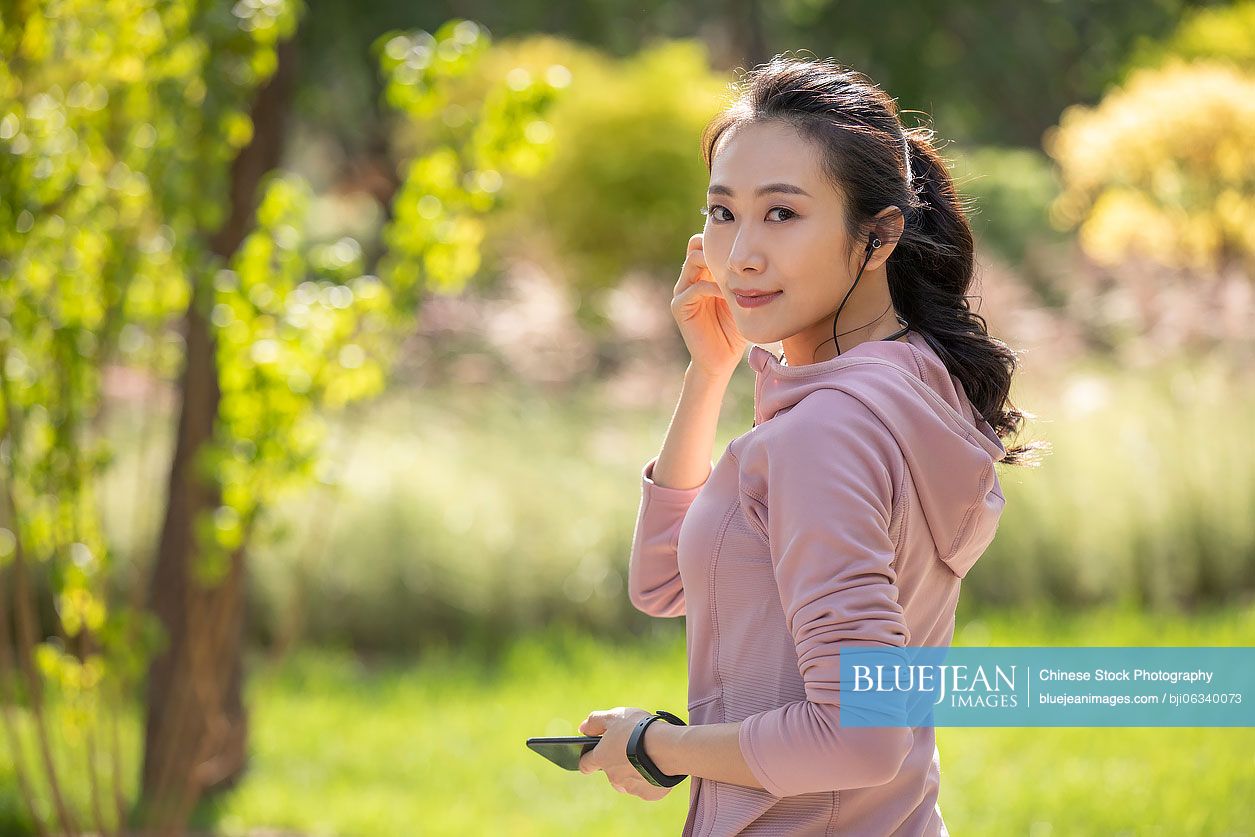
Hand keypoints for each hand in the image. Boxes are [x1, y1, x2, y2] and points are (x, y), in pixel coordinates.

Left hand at [577, 707, 674, 800]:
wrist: (666, 747)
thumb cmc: (638, 729)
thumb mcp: (614, 716)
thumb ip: (595, 722)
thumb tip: (582, 728)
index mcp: (602, 758)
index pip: (585, 764)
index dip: (587, 758)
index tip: (592, 755)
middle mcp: (613, 777)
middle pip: (611, 772)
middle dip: (618, 762)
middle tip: (632, 746)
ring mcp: (631, 787)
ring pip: (628, 781)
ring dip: (634, 770)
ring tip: (648, 755)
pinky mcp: (649, 793)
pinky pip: (648, 786)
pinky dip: (651, 777)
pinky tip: (659, 765)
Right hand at [672, 233, 746, 379]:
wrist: (721, 359)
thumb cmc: (734, 329)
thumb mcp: (741, 298)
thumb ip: (743, 279)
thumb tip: (759, 259)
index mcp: (702, 274)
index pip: (704, 244)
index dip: (720, 242)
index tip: (743, 248)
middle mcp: (689, 279)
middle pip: (696, 245)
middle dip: (717, 248)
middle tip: (738, 257)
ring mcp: (682, 291)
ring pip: (693, 260)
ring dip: (715, 263)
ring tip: (734, 274)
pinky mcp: (680, 306)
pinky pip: (695, 287)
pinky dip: (713, 287)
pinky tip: (728, 295)